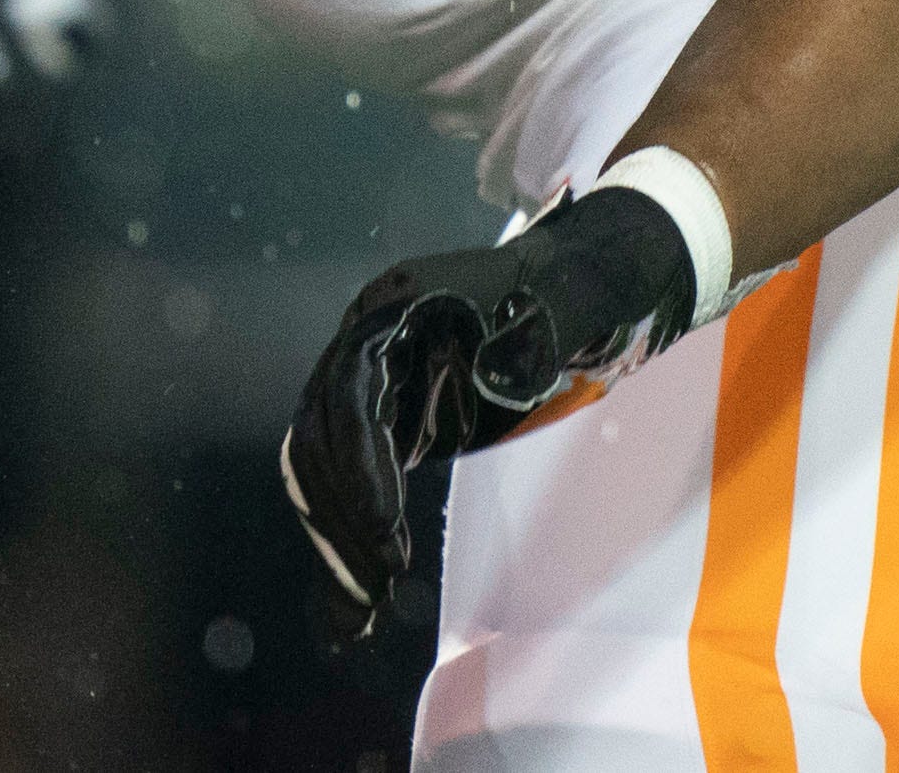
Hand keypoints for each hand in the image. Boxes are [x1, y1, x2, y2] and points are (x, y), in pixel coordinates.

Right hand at [283, 184, 699, 638]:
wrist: (576, 284)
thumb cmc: (572, 294)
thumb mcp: (556, 313)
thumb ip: (528, 350)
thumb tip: (506, 381)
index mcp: (397, 304)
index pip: (354, 396)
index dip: (363, 468)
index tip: (386, 535)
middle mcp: (364, 340)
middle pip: (321, 441)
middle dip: (343, 521)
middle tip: (375, 592)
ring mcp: (368, 381)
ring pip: (322, 472)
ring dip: (337, 542)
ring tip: (359, 614)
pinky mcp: (385, 418)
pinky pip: (348, 482)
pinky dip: (351, 536)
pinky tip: (358, 599)